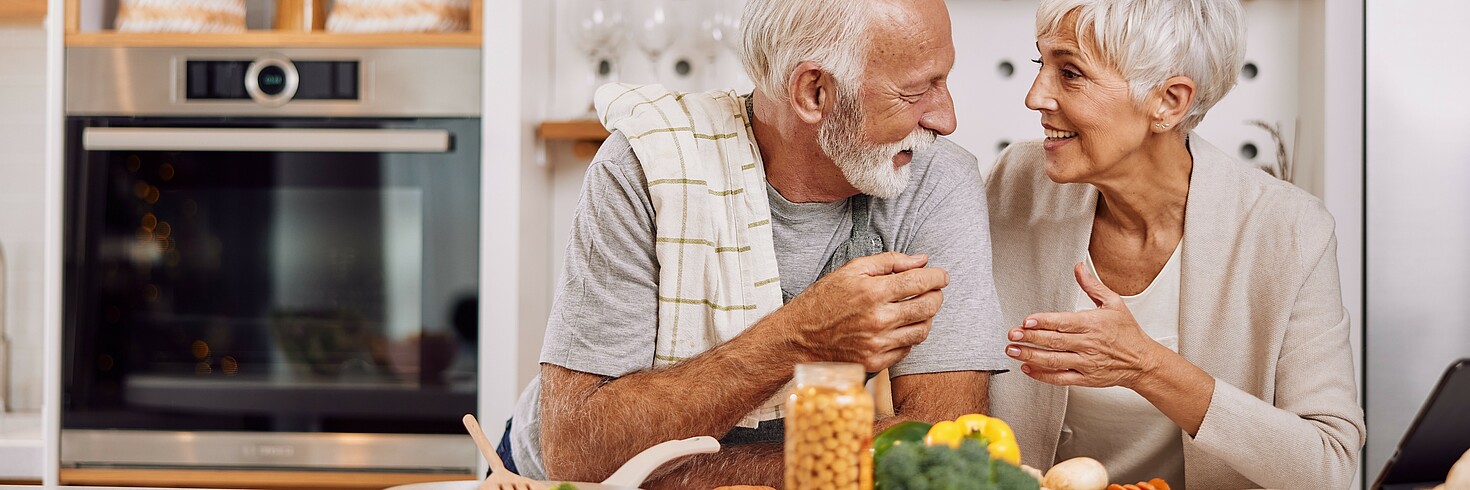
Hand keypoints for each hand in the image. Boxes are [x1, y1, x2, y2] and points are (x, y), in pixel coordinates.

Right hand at [770, 252, 947, 371]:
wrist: (799, 337)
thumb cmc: (823, 300)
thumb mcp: (851, 270)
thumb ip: (889, 261)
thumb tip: (922, 260)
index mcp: (873, 292)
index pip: (920, 282)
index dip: (937, 277)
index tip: (942, 276)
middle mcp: (879, 319)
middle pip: (928, 307)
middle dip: (937, 296)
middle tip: (934, 291)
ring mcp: (878, 343)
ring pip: (922, 330)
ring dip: (927, 318)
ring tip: (919, 309)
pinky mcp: (876, 361)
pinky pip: (907, 349)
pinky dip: (910, 337)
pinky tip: (900, 327)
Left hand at [1003, 262, 1170, 388]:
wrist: (1142, 362)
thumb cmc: (1128, 332)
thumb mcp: (1114, 303)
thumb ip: (1093, 286)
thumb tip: (1079, 268)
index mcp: (1093, 324)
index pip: (1064, 323)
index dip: (1043, 322)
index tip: (1026, 321)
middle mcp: (1088, 344)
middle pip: (1055, 342)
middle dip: (1030, 339)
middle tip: (1012, 335)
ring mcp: (1086, 363)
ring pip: (1054, 361)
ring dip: (1030, 356)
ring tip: (1012, 350)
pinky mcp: (1085, 379)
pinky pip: (1060, 378)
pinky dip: (1042, 375)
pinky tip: (1027, 368)